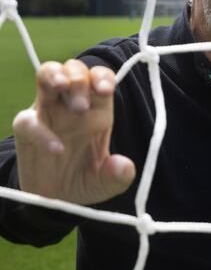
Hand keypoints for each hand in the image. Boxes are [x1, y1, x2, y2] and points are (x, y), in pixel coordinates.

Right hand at [13, 59, 134, 204]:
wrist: (55, 200)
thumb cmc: (84, 181)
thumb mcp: (106, 184)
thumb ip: (117, 176)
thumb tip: (124, 167)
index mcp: (97, 109)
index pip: (100, 78)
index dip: (103, 77)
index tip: (105, 90)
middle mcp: (72, 104)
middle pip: (75, 69)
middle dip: (79, 79)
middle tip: (81, 107)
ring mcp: (48, 112)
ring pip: (47, 75)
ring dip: (56, 75)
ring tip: (62, 87)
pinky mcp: (27, 129)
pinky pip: (28, 119)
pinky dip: (41, 130)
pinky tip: (56, 148)